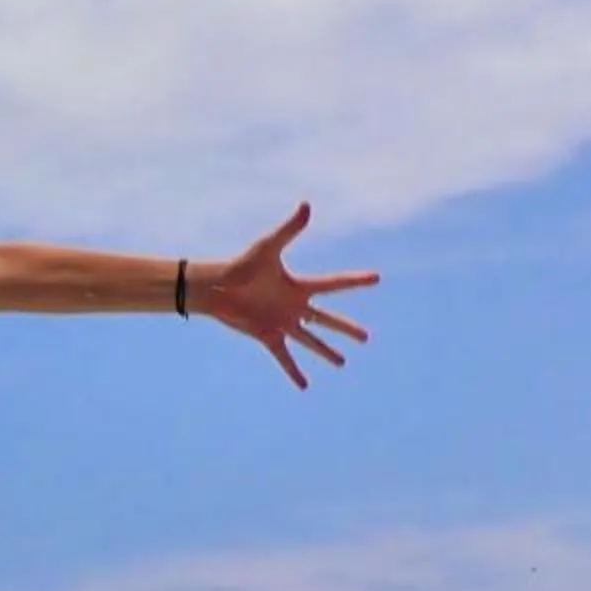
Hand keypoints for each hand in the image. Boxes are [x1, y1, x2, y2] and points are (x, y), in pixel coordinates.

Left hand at [197, 203, 377, 388]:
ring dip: (326, 352)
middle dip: (347, 329)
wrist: (213, 287)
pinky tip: (304, 386)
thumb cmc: (240, 266)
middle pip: (328, 320)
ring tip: (342, 364)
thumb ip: (289, 230)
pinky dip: (293, 371)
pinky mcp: (267, 336)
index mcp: (299, 286)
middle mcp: (294, 306)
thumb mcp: (267, 248)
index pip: (334, 284)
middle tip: (367, 338)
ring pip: (310, 341)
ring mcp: (282, 323)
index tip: (377, 278)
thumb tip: (306, 204)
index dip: (355, 281)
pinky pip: (284, 357)